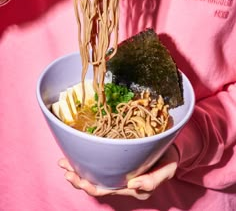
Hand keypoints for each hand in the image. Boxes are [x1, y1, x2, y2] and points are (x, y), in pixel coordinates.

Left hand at [58, 144, 178, 199]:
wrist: (169, 149)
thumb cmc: (167, 161)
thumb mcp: (167, 170)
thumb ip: (153, 179)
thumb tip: (132, 186)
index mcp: (129, 187)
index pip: (105, 190)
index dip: (90, 187)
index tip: (78, 180)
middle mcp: (120, 181)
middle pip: (95, 184)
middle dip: (77, 179)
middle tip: (64, 168)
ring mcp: (117, 171)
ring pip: (94, 175)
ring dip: (78, 170)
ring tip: (64, 162)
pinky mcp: (117, 160)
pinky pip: (99, 164)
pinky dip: (86, 160)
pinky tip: (76, 154)